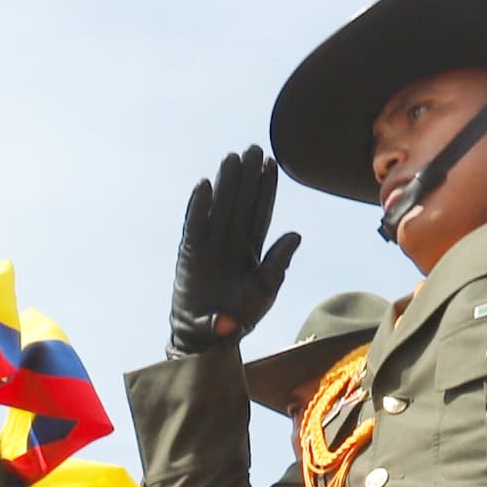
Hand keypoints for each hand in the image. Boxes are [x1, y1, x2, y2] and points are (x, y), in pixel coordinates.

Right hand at [170, 146, 299, 356]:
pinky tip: (204, 186)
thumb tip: (296, 234)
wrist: (206, 339)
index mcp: (251, 250)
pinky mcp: (190, 253)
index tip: (272, 162)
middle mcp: (231, 242)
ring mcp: (210, 245)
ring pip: (219, 207)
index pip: (261, 212)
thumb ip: (278, 264)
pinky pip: (195, 225)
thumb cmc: (237, 319)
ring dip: (225, 183)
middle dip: (247, 176)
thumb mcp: (263, 292)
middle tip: (252, 147)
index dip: (266, 188)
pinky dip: (199, 207)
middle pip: (240, 202)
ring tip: (231, 157)